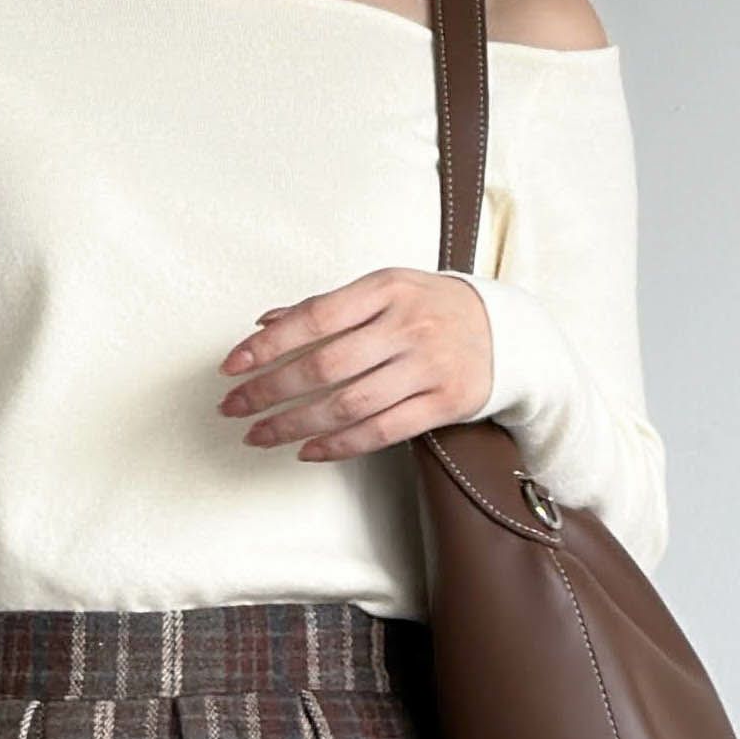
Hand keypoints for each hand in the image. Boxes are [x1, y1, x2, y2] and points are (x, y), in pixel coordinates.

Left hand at [217, 269, 494, 460]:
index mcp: (386, 288)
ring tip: (261, 435)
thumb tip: (265, 322)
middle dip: (271, 390)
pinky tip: (308, 450)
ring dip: (296, 424)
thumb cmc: (432, 309)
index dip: (269, 344)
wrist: (507, 332)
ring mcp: (427, 365)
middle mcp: (407, 325)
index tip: (232, 366)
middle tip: (235, 408)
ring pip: (349, 403)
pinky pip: (381, 431)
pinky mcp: (443, 402)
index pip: (315, 316)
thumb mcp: (384, 291)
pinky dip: (339, 445)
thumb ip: (326, 307)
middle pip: (325, 364)